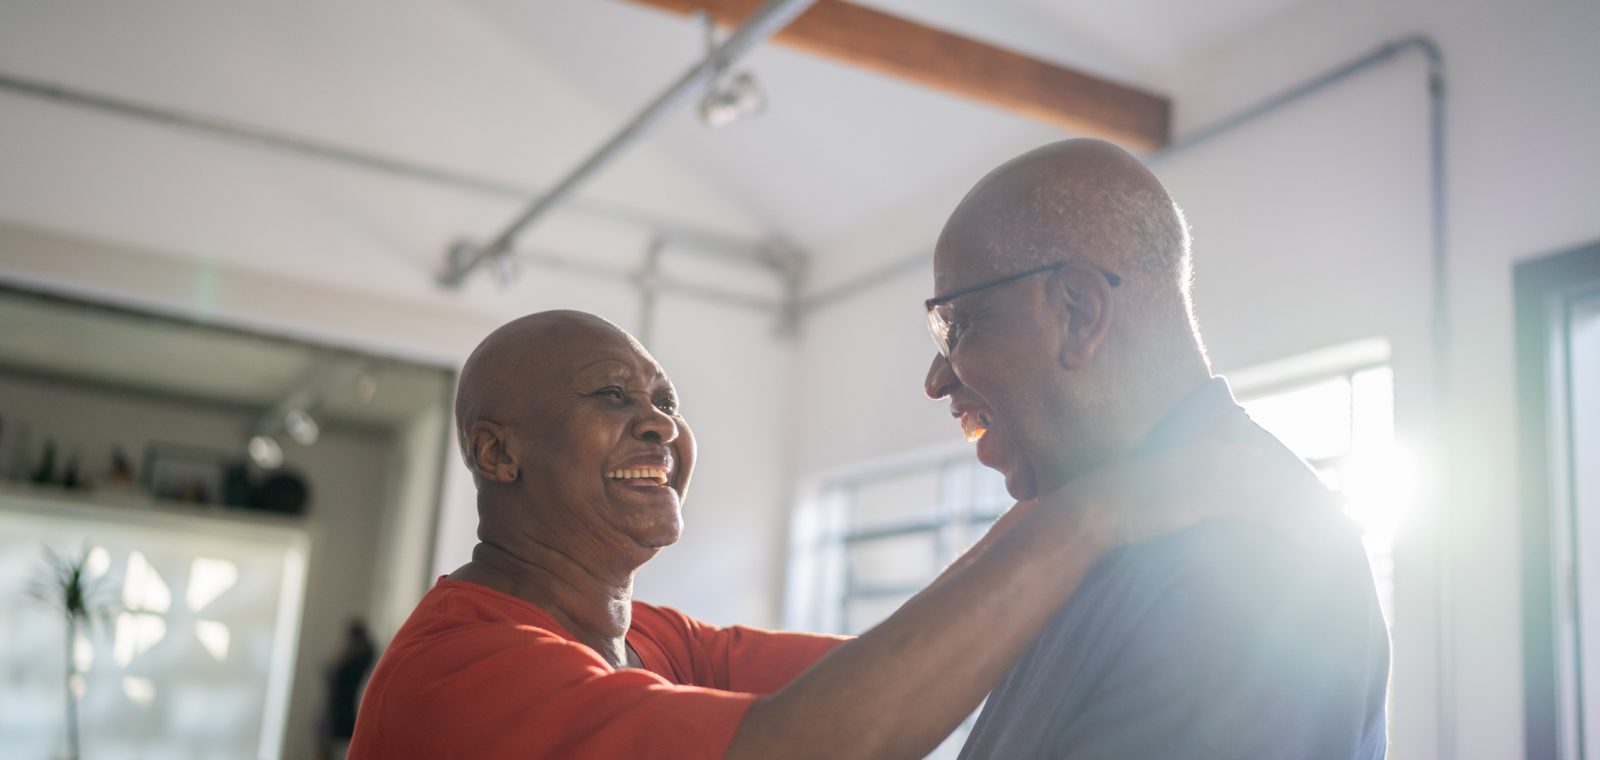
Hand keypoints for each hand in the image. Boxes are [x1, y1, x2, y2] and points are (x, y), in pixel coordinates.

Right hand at [1043, 436, 1328, 547]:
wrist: (1099, 510)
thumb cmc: (1131, 507)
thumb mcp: (1172, 491)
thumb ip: (1202, 489)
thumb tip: (1220, 496)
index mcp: (1215, 449)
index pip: (1274, 467)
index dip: (1308, 486)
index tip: (1336, 502)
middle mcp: (1220, 453)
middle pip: (1285, 478)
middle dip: (1325, 500)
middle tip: (1360, 517)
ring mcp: (1216, 471)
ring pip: (1280, 493)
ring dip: (1318, 515)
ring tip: (1351, 532)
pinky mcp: (1210, 493)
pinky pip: (1262, 510)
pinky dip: (1291, 526)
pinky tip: (1315, 543)